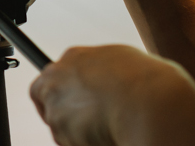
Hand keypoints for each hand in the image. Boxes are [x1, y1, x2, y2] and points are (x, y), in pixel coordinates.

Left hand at [31, 44, 194, 145]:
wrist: (150, 103)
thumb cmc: (146, 83)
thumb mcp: (121, 63)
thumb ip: (100, 71)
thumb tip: (103, 82)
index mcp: (74, 57)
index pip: (52, 76)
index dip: (60, 94)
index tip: (71, 105)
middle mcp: (57, 77)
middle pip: (45, 99)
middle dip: (61, 114)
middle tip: (84, 126)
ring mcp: (55, 103)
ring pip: (58, 126)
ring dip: (76, 133)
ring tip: (105, 129)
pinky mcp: (60, 128)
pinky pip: (69, 142)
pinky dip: (83, 143)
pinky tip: (104, 137)